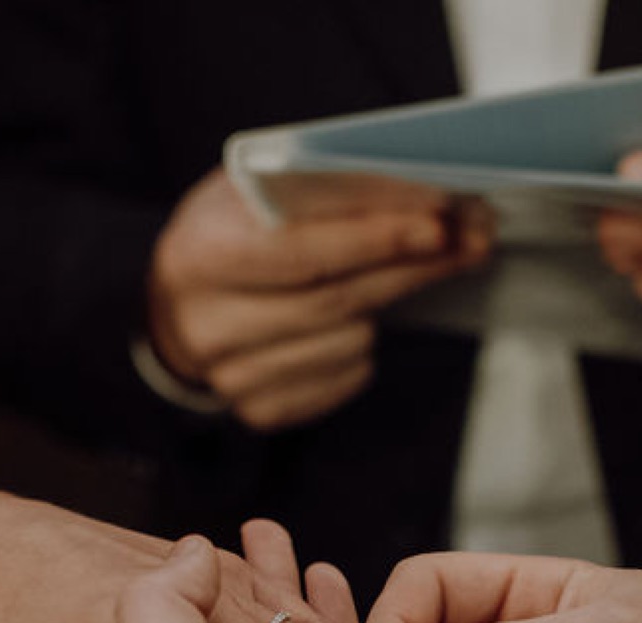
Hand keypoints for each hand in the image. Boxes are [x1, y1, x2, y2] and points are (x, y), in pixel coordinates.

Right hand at [147, 170, 488, 429]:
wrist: (174, 312)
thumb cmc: (225, 240)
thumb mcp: (245, 195)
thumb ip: (310, 192)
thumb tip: (408, 191)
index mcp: (199, 257)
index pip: (303, 251)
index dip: (376, 236)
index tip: (438, 218)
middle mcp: (208, 326)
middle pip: (336, 299)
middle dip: (411, 265)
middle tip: (467, 238)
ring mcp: (233, 378)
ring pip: (348, 340)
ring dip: (386, 304)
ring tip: (401, 271)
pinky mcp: (261, 411)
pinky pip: (345, 377)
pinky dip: (363, 345)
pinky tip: (352, 320)